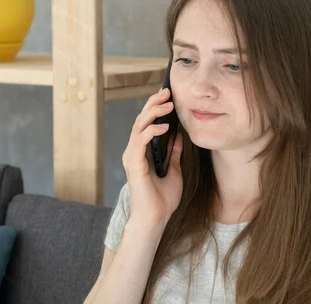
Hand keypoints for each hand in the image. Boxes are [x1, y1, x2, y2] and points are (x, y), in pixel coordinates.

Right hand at [121, 88, 183, 227]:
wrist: (155, 219)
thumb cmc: (163, 200)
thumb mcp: (174, 171)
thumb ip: (174, 153)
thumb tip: (178, 135)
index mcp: (143, 152)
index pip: (147, 123)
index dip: (156, 108)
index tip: (168, 96)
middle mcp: (135, 151)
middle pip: (141, 119)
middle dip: (154, 103)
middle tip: (167, 92)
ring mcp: (132, 156)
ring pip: (139, 126)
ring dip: (153, 112)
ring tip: (168, 103)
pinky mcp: (134, 163)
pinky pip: (141, 140)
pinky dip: (152, 130)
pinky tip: (166, 126)